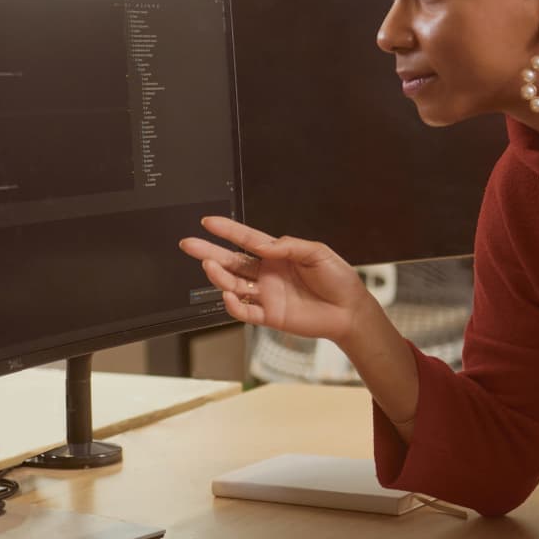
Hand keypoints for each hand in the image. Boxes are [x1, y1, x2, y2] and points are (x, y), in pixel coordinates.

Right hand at [179, 216, 377, 343]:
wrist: (350, 310)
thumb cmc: (338, 279)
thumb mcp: (318, 253)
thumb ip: (290, 246)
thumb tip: (264, 245)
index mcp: (278, 255)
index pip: (247, 239)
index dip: (227, 230)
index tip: (208, 222)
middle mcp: (268, 273)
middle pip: (232, 261)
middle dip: (209, 251)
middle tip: (189, 244)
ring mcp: (267, 294)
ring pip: (234, 285)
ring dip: (219, 276)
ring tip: (209, 266)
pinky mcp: (270, 315)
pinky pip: (245, 312)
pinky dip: (233, 305)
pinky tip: (228, 295)